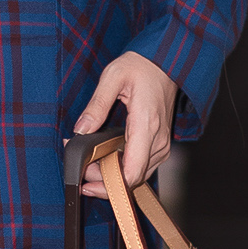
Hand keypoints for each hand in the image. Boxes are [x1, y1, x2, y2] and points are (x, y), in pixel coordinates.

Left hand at [74, 51, 177, 196]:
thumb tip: (81, 130)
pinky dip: (121, 167)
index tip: (87, 183)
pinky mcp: (159, 145)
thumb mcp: (113, 77)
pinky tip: (105, 157)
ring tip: (89, 161)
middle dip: (104, 180)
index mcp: (146, 125)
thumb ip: (97, 105)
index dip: (108, 185)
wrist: (166, 63)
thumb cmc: (141, 66)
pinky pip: (140, 166)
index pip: (132, 172)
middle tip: (81, 167)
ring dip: (112, 174)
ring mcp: (161, 145)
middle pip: (131, 179)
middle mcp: (158, 140)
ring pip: (136, 175)